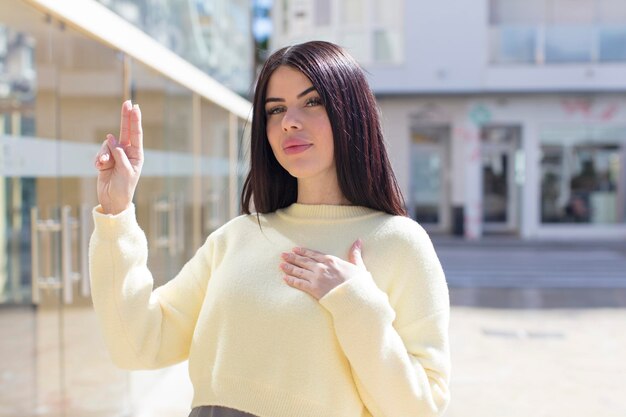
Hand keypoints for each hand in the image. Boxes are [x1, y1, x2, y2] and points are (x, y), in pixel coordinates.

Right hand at [94, 100, 143, 214]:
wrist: (113, 201)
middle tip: (127, 102)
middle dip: (125, 117)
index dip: (135, 121)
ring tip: (103, 163)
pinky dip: (98, 159)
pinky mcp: (105, 160)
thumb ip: (119, 155)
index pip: (136, 134)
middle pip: (125, 131)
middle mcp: (127, 153)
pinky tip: (99, 167)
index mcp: (136, 155)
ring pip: (107, 144)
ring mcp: (115, 156)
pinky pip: (100, 153)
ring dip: (104, 153)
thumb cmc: (124, 188)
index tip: (135, 108)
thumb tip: (111, 139)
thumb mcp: (125, 172)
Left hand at [280, 239, 366, 299]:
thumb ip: (355, 253)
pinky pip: (300, 284)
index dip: (303, 251)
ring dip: (289, 267)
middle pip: (304, 261)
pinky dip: (291, 280)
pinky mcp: (314, 289)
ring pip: (299, 271)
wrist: (356, 297)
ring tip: (281, 265)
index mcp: (331, 260)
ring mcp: (317, 278)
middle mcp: (322, 267)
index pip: (313, 254)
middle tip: (283, 255)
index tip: (295, 249)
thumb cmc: (358, 283)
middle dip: (292, 258)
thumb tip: (358, 241)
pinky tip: (285, 278)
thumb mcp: (358, 265)